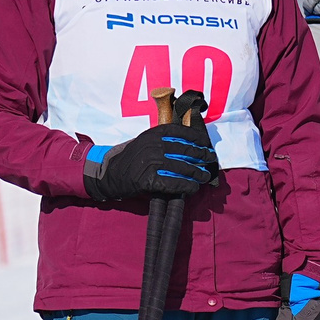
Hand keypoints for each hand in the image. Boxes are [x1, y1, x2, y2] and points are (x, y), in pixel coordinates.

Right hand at [87, 117, 217, 200]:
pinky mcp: (148, 179)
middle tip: (210, 160)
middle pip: (185, 150)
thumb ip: (161, 140)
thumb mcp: (143, 142)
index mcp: (153, 134)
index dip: (196, 137)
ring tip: (204, 176)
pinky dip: (186, 186)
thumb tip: (187, 144)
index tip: (205, 143)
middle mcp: (153, 146)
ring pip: (182, 168)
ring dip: (197, 173)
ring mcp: (151, 163)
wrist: (109, 175)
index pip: (180, 132)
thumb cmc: (129, 159)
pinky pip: (174, 183)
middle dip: (201, 155)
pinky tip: (193, 188)